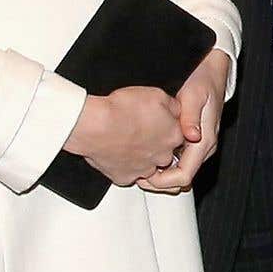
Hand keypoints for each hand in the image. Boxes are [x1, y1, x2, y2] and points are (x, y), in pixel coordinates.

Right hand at [65, 84, 183, 188]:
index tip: (156, 122)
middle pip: (164, 152)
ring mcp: (144, 169)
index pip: (178, 134)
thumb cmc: (121, 109)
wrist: (94, 125)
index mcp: (174, 135)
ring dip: (141, 156)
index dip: (166, 127)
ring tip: (127, 142)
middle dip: (155, 144)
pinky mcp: (125, 177)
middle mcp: (162, 156)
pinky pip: (127, 173)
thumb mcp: (156, 95)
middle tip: (140, 132)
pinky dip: (123, 165)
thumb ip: (172, 106)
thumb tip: (177, 110)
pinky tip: (117, 153)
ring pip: (147, 165)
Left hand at [143, 53, 231, 193]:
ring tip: (139, 167)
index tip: (145, 178)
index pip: (185, 175)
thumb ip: (191, 117)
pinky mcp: (193, 142)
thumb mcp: (194, 96)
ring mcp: (199, 146)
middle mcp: (203, 147)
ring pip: (180, 172)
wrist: (212, 74)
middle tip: (137, 176)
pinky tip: (149, 156)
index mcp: (205, 140)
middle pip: (182, 179)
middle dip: (159, 182)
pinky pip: (179, 161)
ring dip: (160, 175)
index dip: (164, 182)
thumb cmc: (203, 83)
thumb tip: (192, 136)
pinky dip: (163, 164)